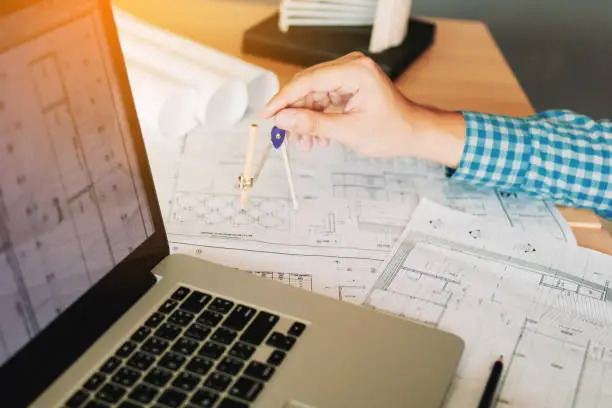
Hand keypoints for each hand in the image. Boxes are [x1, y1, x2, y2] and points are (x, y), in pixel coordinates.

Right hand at [259, 52, 466, 166]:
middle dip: (294, 112)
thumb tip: (283, 120)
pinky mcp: (348, 84)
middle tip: (283, 135)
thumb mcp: (349, 132)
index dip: (284, 99)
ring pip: (313, 94)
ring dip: (305, 119)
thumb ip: (312, 124)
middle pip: (307, 85)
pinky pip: (323, 98)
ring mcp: (349, 74)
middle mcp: (351, 66)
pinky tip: (315, 137)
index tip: (267, 114)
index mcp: (355, 71)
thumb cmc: (392, 131)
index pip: (308, 81)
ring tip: (303, 143)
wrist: (414, 133)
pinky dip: (316, 117)